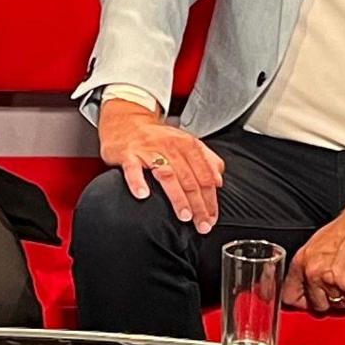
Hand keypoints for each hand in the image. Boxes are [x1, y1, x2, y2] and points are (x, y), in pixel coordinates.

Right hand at [98, 98, 224, 231]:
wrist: (126, 120)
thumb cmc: (157, 137)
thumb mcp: (185, 142)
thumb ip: (205, 159)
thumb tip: (219, 179)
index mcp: (187, 145)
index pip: (205, 176)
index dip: (211, 199)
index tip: (212, 218)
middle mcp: (170, 147)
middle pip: (190, 179)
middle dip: (199, 205)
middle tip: (202, 224)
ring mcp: (148, 150)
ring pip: (167, 175)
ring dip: (177, 197)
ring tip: (184, 216)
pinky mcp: (128, 154)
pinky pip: (133, 169)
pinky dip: (138, 182)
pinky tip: (143, 195)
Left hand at [289, 189, 344, 314]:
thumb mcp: (320, 243)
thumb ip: (311, 265)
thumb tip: (307, 283)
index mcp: (302, 260)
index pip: (289, 296)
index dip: (302, 301)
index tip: (310, 301)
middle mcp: (314, 272)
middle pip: (317, 305)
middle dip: (330, 299)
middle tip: (342, 283)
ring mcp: (332, 281)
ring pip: (339, 305)